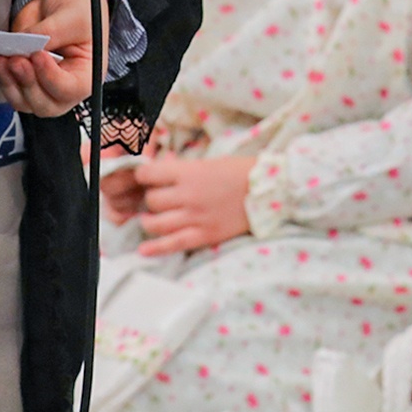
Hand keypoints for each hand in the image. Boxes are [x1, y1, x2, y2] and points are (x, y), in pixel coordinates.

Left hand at [0, 0, 104, 115]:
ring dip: (9, 82)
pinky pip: (10, 88)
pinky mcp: (23, 77)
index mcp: (87, 75)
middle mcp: (64, 87)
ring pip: (23, 101)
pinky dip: (1, 76)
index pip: (70, 89)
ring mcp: (42, 84)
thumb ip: (51, 33)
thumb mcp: (73, 16)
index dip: (51, 77)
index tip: (38, 55)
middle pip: (44, 104)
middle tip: (16, 60)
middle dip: (27, 84)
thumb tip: (25, 45)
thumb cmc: (78, 8)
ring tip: (0, 58)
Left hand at [131, 152, 256, 254]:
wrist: (269, 190)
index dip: (143, 176)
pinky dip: (156, 248)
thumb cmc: (240, 171)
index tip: (145, 178)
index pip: (149, 174)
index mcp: (189, 173)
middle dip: (150, 199)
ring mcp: (196, 217)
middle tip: (157, 198)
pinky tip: (144, 249)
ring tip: (151, 219)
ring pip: (157, 223)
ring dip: (149, 221)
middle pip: (151, 200)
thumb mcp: (209, 162)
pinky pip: (173, 244)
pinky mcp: (205, 235)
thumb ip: (183, 168)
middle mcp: (188, 195)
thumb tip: (162, 166)